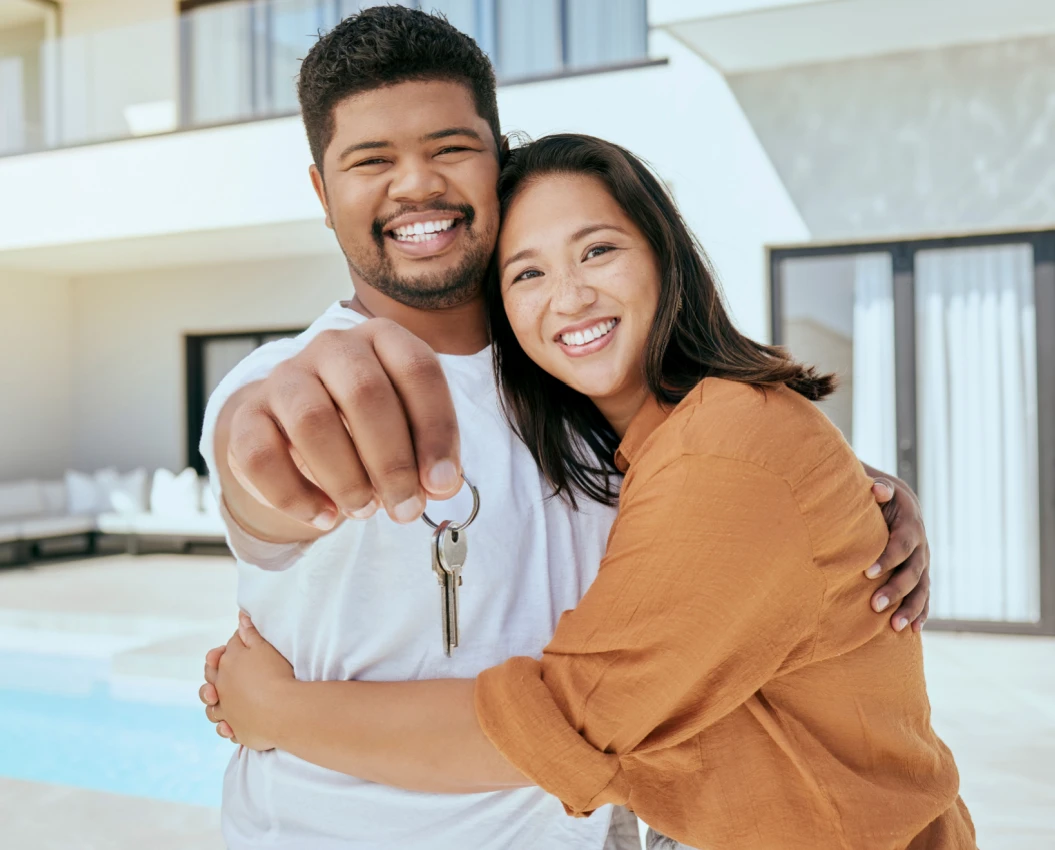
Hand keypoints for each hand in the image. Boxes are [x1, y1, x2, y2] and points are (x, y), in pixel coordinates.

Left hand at [200, 612, 295, 749]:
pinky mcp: (236, 730)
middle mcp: (221, 689)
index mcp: (226, 666)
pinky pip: (226, 729)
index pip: (219, 655)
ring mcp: (227, 711)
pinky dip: (227, 727)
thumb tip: (241, 616)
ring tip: (224, 703)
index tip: (232, 650)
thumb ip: (250, 632)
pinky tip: (232, 725)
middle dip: (213, 677)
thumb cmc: (275, 674)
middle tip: (224, 674)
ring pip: (213, 708)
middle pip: (210, 682)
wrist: (282, 708)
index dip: (225, 651)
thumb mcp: (264, 647)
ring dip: (216, 705)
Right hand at [217, 318, 462, 537]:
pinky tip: (324, 517)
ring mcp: (286, 376)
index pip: (418, 370)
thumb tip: (443, 484)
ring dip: (346, 478)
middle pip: (365, 393)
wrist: (295, 422)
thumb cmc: (367, 424)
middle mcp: (333, 347)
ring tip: (365, 511)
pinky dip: (295, 495)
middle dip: (392, 462)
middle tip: (406, 508)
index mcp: (383, 339)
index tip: (442, 483)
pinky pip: (261, 454)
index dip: (436, 430)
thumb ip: (429, 452)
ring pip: (312, 420)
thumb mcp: (407, 427)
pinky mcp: (248, 414)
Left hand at [865, 475, 929, 632]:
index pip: (901, 545)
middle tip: (875, 606)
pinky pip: (924, 596)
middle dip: (895, 590)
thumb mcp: (880, 490)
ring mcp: (923, 562)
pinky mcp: (922, 574)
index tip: (867, 573)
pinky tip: (913, 630)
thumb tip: (877, 489)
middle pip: (912, 572)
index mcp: (910, 525)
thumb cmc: (879, 498)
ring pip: (921, 588)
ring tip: (895, 627)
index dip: (886, 559)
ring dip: (910, 608)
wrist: (900, 504)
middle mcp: (921, 546)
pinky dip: (920, 613)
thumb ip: (878, 489)